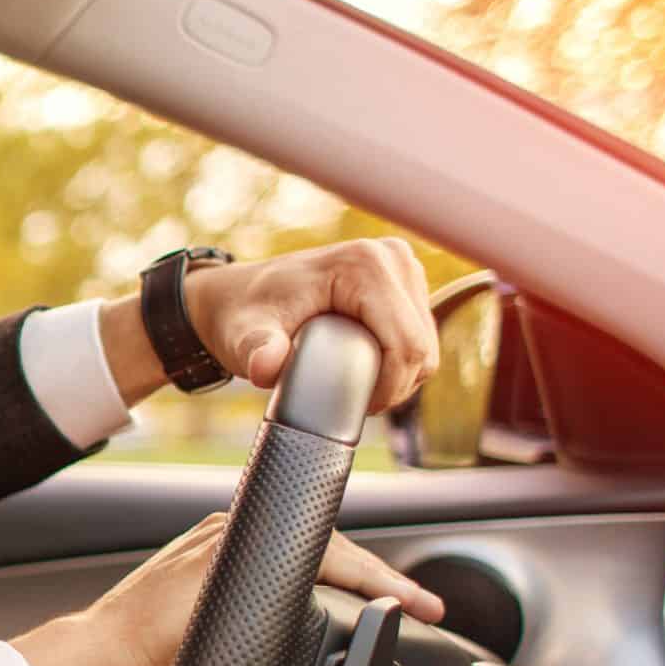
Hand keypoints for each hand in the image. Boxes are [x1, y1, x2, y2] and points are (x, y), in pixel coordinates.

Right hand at [8, 515, 445, 665]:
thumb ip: (234, 613)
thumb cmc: (135, 650)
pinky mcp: (226, 566)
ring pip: (320, 549)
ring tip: (409, 600)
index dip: (357, 571)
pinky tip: (374, 595)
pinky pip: (300, 566)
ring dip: (371, 576)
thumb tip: (273, 642)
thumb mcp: (197, 622)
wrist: (97, 654)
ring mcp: (226, 544)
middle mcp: (227, 532)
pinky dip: (344, 578)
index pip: (305, 548)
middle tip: (418, 600)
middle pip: (322, 544)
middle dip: (376, 574)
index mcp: (221, 542)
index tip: (399, 596)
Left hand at [96, 238, 440, 413]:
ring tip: (359, 389)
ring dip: (401, 376)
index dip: (390, 386)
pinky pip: (420, 336)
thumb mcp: (245, 334)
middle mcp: (392, 257)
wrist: (239, 296)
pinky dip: (401, 362)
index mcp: (365, 265)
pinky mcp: (405, 282)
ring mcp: (402, 267)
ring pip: (426, 343)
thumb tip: (265, 367)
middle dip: (396, 385)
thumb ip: (256, 350)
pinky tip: (371, 372)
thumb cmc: (242, 313)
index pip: (407, 342)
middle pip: (421, 345)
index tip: (358, 408)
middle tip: (356, 404)